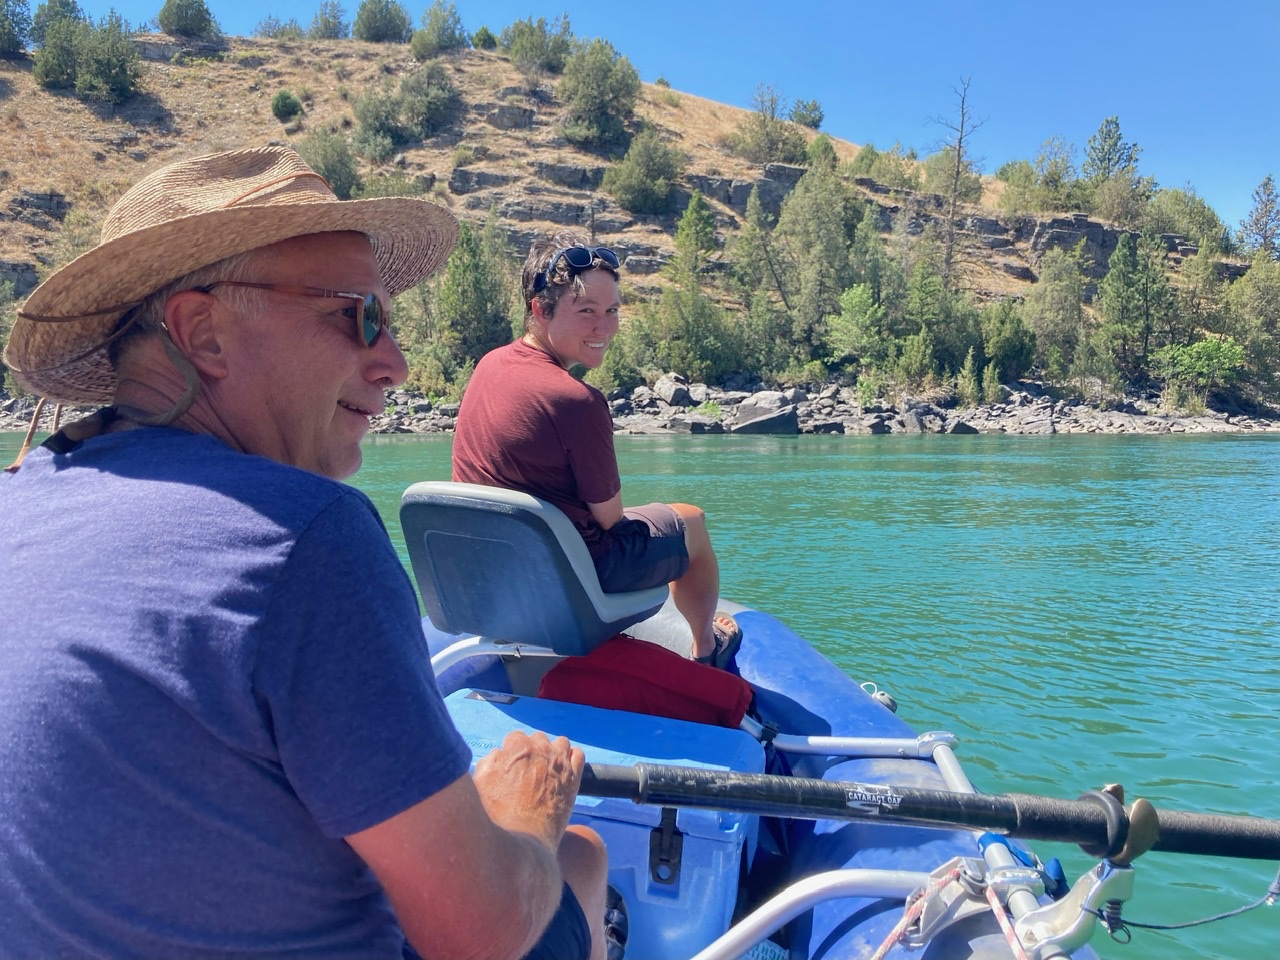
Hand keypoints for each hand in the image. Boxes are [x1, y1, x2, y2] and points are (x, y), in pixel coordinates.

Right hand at [473, 730, 583, 850]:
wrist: (524, 840)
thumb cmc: (497, 814)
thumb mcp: (480, 782)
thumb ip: (489, 761)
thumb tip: (499, 754)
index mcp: (517, 747)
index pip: (515, 737)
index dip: (511, 753)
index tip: (509, 767)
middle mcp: (541, 749)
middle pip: (537, 739)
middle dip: (532, 751)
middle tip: (525, 772)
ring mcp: (560, 763)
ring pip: (560, 743)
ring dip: (553, 752)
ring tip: (545, 770)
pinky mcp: (574, 778)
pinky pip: (578, 756)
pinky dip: (571, 759)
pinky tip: (563, 772)